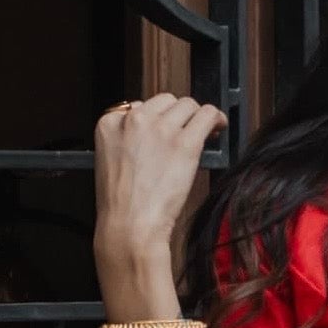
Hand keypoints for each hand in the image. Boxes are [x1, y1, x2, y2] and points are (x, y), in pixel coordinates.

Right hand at [93, 93, 227, 269]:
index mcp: (109, 124)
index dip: (156, 120)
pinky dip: (216, 118)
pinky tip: (218, 127)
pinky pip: (207, 114)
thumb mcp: (110, 161)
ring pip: (188, 104)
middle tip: (185, 133)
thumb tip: (156, 129)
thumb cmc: (122, 205)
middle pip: (165, 101)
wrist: (129, 226)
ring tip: (204, 132)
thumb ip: (127, 139)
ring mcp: (160, 129)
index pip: (139, 106)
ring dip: (196, 117)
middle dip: (177, 116)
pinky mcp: (184, 142)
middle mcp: (134, 119)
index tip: (164, 132)